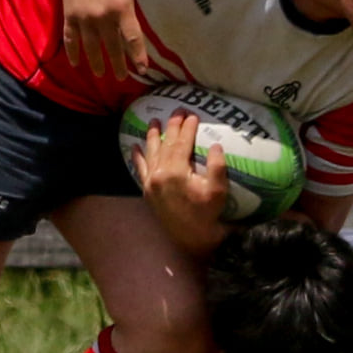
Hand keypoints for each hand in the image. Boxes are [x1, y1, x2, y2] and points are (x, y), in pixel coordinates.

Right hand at [59, 0, 185, 79]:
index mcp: (122, 7)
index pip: (132, 37)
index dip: (138, 55)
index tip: (143, 69)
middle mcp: (103, 16)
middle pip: (112, 47)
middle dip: (117, 65)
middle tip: (122, 78)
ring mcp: (85, 17)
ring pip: (91, 47)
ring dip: (96, 63)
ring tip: (101, 74)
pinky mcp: (70, 15)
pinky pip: (71, 39)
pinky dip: (73, 52)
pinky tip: (77, 64)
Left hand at [131, 112, 229, 255]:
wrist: (191, 241)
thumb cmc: (207, 216)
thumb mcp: (218, 191)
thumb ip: (217, 166)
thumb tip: (215, 144)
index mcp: (175, 173)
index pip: (182, 144)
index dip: (187, 128)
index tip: (193, 115)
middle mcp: (159, 175)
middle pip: (166, 144)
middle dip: (172, 126)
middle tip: (178, 111)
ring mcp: (150, 183)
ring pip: (151, 153)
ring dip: (153, 136)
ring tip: (154, 121)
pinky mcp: (147, 192)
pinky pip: (140, 169)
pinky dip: (137, 157)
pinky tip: (135, 147)